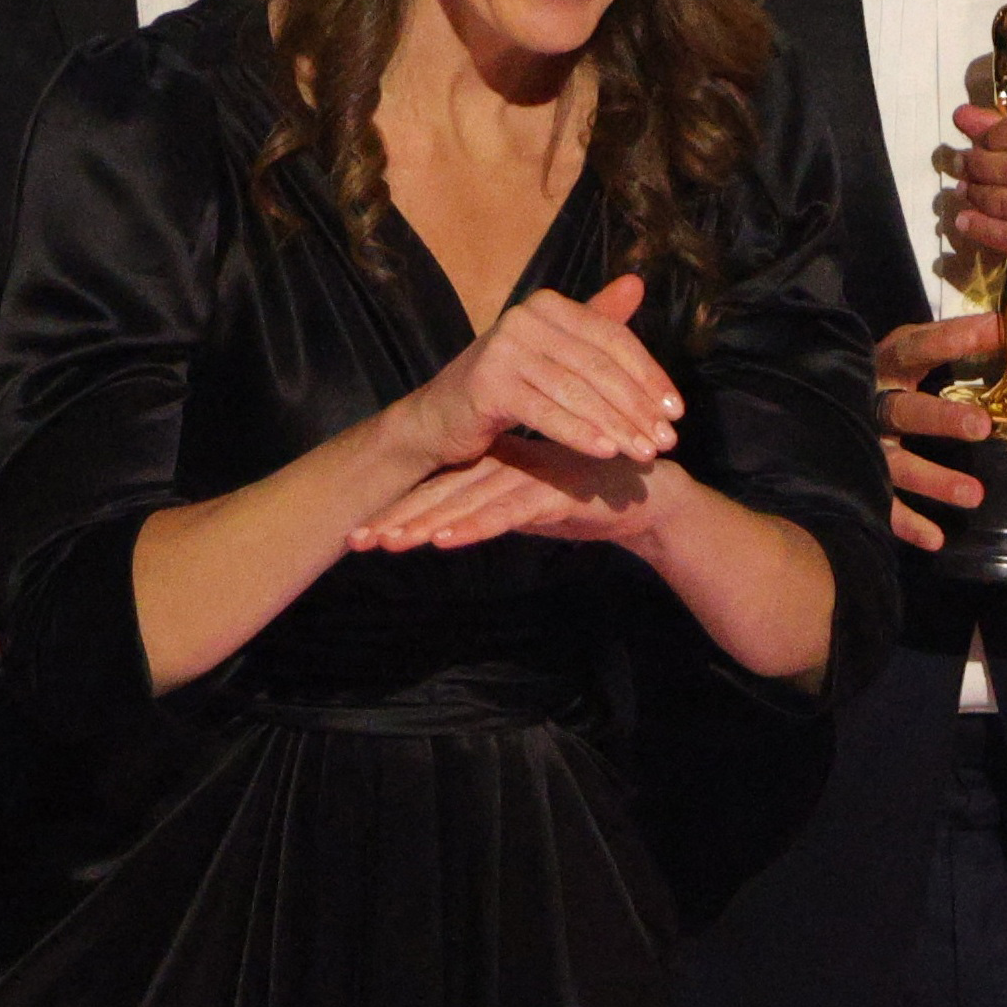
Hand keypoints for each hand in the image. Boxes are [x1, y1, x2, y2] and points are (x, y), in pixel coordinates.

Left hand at [348, 431, 690, 553]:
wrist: (651, 500)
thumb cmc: (589, 501)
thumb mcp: (532, 506)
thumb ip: (495, 509)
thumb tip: (450, 525)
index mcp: (501, 463)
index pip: (440, 487)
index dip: (399, 508)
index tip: (358, 533)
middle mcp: (511, 464)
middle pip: (444, 493)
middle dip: (398, 518)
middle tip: (355, 540)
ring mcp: (533, 476)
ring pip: (468, 502)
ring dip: (427, 523)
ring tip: (389, 543)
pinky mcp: (555, 492)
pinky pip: (507, 513)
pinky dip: (475, 526)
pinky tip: (444, 541)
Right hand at [381, 274, 682, 475]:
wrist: (439, 419)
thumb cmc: (506, 387)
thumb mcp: (555, 353)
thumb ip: (596, 321)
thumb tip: (638, 282)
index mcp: (548, 305)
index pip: (613, 338)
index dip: (650, 374)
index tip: (678, 411)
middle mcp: (526, 318)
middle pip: (599, 366)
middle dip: (638, 405)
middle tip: (667, 439)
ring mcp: (504, 348)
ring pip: (577, 391)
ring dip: (617, 425)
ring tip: (644, 452)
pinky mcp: (488, 384)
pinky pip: (546, 412)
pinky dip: (579, 433)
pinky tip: (606, 452)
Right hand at [873, 314, 996, 551]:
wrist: (809, 400)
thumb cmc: (883, 377)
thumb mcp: (908, 354)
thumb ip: (950, 345)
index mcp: (885, 364)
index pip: (921, 347)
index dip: (957, 338)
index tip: (1000, 330)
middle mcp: (870, 403)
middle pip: (906, 410)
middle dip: (942, 419)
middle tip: (982, 426)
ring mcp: (859, 445)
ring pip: (896, 464)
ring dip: (934, 480)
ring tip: (975, 496)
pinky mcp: (855, 479)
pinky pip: (880, 506)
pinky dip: (907, 524)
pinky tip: (936, 539)